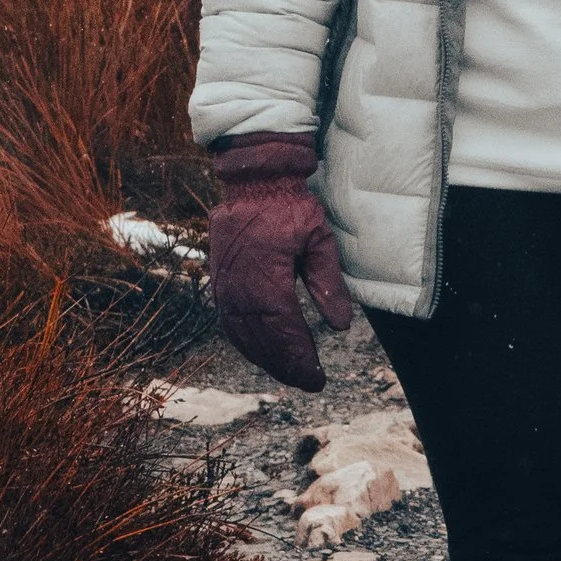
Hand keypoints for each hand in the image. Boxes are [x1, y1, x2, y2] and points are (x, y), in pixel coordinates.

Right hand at [207, 134, 354, 390]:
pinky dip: (244, 341)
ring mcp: (224, 284)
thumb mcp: (319, 240)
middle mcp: (240, 286)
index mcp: (266, 277)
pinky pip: (229, 320)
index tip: (317, 378)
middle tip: (307, 382)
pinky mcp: (219, 279)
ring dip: (264, 357)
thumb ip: (329, 284)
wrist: (254, 179)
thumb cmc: (291, 207)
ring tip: (288, 373)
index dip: (299, 358)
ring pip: (242, 334)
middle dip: (284, 365)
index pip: (284, 330)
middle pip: (261, 339)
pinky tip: (260, 352)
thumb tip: (341, 326)